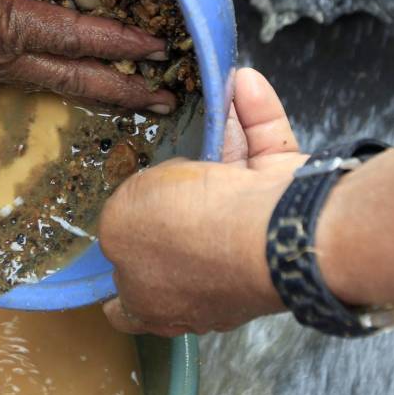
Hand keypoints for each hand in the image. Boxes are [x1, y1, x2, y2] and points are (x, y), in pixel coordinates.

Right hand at [0, 0, 177, 111]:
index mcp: (2, 27)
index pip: (75, 38)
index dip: (120, 43)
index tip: (160, 49)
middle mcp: (0, 58)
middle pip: (74, 78)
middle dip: (124, 89)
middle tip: (166, 99)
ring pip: (53, 83)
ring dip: (96, 90)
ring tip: (130, 96)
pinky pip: (27, 80)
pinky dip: (58, 82)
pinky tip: (61, 77)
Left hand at [99, 68, 304, 336]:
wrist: (274, 234)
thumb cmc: (185, 235)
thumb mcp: (119, 225)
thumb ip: (117, 221)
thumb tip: (132, 220)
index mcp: (157, 304)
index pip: (126, 308)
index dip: (113, 283)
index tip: (104, 254)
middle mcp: (205, 282)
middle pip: (179, 234)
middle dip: (171, 190)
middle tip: (157, 155)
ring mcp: (250, 248)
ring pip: (225, 184)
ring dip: (217, 139)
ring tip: (203, 99)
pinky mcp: (290, 212)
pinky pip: (266, 158)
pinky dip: (256, 122)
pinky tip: (245, 85)